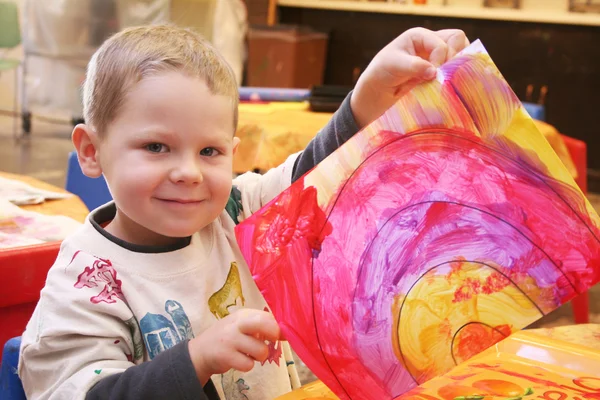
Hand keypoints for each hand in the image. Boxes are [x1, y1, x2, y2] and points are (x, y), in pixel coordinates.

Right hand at [188, 309, 280, 384]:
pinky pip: (248, 365)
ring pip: (261, 350)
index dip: (278, 327)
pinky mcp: (225, 356)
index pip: (268, 316)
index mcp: (243, 315)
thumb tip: (286, 333)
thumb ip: (261, 327)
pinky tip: (239, 360)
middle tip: (270, 341)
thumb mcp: (242, 327)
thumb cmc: (228, 338)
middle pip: (265, 323)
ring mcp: (230, 339)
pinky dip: (247, 365)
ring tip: (249, 354)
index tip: (278, 336)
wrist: (201, 351)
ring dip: (259, 357)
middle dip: (274, 333)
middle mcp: (237, 323)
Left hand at [350, 28, 469, 127]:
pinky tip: (446, 85)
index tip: (432, 74)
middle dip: (454, 58)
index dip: (441, 58)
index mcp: (420, 36)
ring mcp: (435, 58)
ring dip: (456, 67)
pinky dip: (454, 76)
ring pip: (459, 54)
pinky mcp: (437, 72)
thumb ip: (415, 66)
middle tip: (445, 75)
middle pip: (457, 41)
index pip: (443, 42)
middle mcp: (430, 43)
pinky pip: (454, 70)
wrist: (377, 92)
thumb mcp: (394, 66)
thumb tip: (435, 72)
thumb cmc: (381, 73)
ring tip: (447, 79)